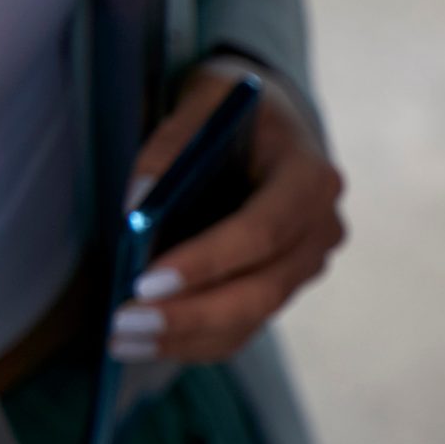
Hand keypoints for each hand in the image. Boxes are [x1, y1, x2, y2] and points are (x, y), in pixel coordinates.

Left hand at [109, 62, 346, 363]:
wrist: (275, 125)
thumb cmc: (235, 111)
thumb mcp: (205, 100)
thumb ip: (172, 145)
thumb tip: (137, 204)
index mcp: (312, 178)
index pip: (263, 231)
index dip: (208, 261)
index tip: (145, 281)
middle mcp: (322, 229)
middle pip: (262, 289)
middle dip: (191, 314)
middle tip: (124, 325)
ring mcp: (308, 264)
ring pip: (253, 317)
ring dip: (187, 336)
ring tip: (122, 340)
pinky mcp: (285, 285)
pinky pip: (245, 325)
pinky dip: (197, 340)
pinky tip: (148, 343)